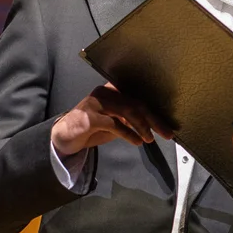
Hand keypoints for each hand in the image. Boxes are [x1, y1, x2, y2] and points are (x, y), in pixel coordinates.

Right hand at [51, 84, 170, 157]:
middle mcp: (105, 92)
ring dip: (142, 126)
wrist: (64, 137)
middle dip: (154, 119)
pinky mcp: (90, 116)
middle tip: (167, 133)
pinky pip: (114, 123)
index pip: (138, 98)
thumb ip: (130, 120)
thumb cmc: (92, 129)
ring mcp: (96, 102)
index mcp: (113, 90)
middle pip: (135, 103)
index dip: (154, 111)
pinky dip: (128, 133)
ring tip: (150, 138)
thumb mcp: (115, 123)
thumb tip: (154, 124)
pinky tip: (136, 142)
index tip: (168, 124)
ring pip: (127, 110)